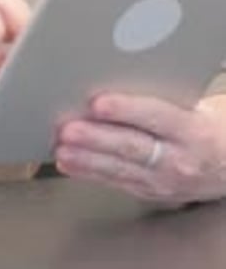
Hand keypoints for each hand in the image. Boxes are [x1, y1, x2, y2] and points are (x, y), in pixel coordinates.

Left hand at [54, 92, 225, 204]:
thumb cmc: (207, 125)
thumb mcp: (194, 105)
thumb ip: (160, 95)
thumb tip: (115, 75)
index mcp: (193, 130)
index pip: (157, 116)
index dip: (126, 109)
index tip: (97, 102)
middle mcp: (179, 160)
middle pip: (132, 147)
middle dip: (96, 139)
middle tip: (67, 129)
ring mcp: (164, 182)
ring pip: (120, 170)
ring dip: (86, 159)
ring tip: (61, 147)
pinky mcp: (151, 193)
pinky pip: (116, 182)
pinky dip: (89, 173)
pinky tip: (69, 163)